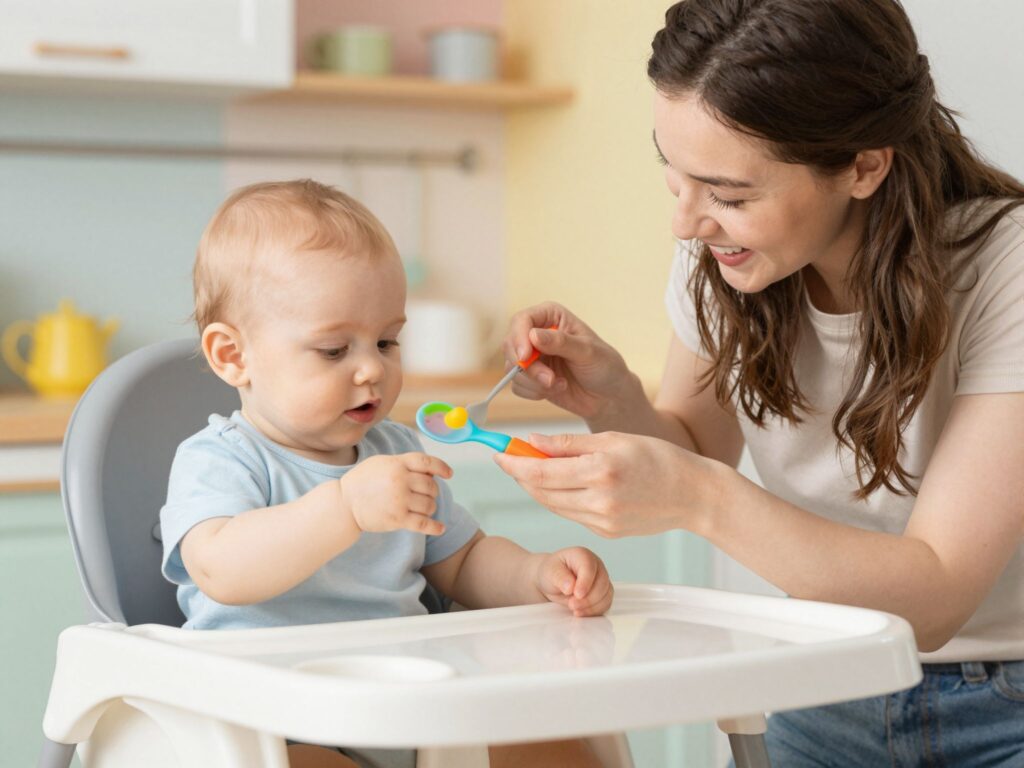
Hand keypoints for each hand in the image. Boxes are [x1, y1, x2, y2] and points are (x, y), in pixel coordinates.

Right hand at [340, 453, 451, 535]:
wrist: (343, 503)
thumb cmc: (364, 481)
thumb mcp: (382, 463)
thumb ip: (405, 463)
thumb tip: (431, 470)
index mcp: (397, 464)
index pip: (427, 462)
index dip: (441, 467)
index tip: (449, 474)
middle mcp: (400, 480)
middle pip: (431, 486)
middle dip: (432, 491)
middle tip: (424, 494)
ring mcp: (400, 500)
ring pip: (430, 505)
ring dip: (429, 507)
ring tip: (420, 508)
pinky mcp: (397, 519)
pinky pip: (424, 524)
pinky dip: (435, 527)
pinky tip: (441, 528)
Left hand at [494, 431, 721, 538]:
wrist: (694, 495)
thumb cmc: (658, 458)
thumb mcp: (614, 439)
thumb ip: (569, 444)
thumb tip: (531, 442)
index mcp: (601, 471)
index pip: (541, 472)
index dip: (514, 464)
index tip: (498, 453)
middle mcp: (599, 500)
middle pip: (541, 492)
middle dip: (521, 475)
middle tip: (509, 458)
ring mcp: (602, 521)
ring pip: (553, 505)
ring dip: (537, 487)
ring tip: (533, 468)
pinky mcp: (606, 533)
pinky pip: (571, 514)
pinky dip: (560, 498)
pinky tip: (563, 484)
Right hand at [503, 302, 642, 421]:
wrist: (608, 396)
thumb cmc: (604, 366)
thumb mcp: (587, 352)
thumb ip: (561, 343)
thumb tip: (533, 335)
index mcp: (551, 317)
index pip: (522, 320)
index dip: (519, 337)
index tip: (524, 356)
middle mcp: (537, 334)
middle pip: (510, 344)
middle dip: (527, 367)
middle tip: (548, 380)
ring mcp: (532, 357)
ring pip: (512, 368)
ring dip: (533, 382)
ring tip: (559, 384)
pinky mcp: (530, 378)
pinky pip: (518, 386)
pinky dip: (534, 392)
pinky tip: (557, 389)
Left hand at [535, 546, 613, 616]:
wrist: (553, 581)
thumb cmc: (552, 572)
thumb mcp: (549, 571)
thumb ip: (559, 577)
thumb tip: (571, 587)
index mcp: (583, 555)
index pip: (589, 567)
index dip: (585, 582)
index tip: (577, 594)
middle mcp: (596, 566)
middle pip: (601, 583)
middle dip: (588, 598)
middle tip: (571, 605)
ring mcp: (602, 579)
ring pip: (606, 595)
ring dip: (592, 606)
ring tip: (575, 610)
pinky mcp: (603, 593)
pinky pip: (605, 604)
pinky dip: (594, 611)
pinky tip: (581, 613)